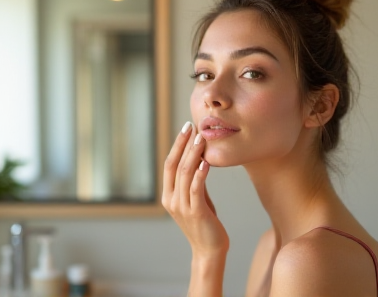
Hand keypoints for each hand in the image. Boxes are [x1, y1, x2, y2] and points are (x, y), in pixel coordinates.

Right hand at [162, 122, 228, 255]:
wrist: (209, 251)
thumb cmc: (205, 225)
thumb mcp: (197, 200)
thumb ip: (194, 183)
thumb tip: (199, 161)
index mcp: (168, 196)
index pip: (169, 164)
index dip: (177, 145)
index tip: (186, 128)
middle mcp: (171, 200)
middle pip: (174, 165)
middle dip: (183, 144)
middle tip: (192, 126)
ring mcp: (182, 207)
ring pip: (185, 174)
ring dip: (194, 154)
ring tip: (202, 139)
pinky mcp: (196, 212)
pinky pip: (196, 189)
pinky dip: (200, 174)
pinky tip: (206, 162)